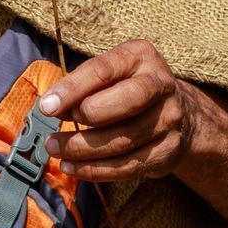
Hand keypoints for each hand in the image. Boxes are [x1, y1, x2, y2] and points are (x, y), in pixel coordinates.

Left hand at [35, 37, 189, 182]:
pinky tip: (72, 168)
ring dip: (81, 150)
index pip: (104, 70)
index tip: (47, 107)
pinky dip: (95, 170)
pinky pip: (127, 166)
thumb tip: (51, 106)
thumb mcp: (110, 73)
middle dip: (85, 119)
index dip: (73, 89)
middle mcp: (161, 85)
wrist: (180, 114)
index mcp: (141, 57)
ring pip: (122, 140)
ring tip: (55, 151)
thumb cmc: (129, 88)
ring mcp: (168, 119)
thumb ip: (83, 85)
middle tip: (53, 134)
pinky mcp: (168, 150)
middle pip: (125, 102)